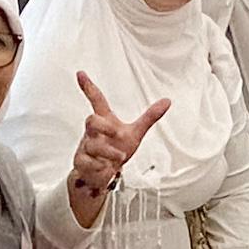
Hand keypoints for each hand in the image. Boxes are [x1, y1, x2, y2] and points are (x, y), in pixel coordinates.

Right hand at [67, 72, 168, 227]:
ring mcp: (85, 146)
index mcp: (105, 121)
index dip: (88, 87)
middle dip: (104, 127)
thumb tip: (167, 100)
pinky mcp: (81, 162)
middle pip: (91, 120)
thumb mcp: (135, 133)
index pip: (96, 100)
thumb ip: (149, 117)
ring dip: (108, 153)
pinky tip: (106, 169)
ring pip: (91, 145)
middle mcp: (93, 132)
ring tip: (119, 158)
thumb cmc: (117, 149)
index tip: (80, 73)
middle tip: (117, 133)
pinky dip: (99, 167)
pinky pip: (86, 162)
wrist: (102, 175)